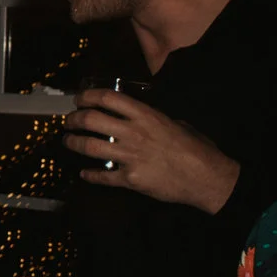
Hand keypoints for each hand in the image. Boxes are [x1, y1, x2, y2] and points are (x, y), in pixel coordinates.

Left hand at [64, 90, 240, 212]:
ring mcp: (130, 157)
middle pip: (92, 120)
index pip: (108, 98)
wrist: (207, 177)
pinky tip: (84, 174)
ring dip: (74, 143)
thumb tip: (141, 119)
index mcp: (146, 116)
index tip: (79, 100)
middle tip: (69, 122)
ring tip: (69, 142)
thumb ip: (153, 120)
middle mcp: (134, 133)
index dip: (87, 96)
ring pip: (90, 147)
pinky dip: (90, 175)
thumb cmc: (196, 148)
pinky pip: (103, 176)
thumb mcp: (176, 124)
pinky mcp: (130, 179)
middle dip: (74, 119)